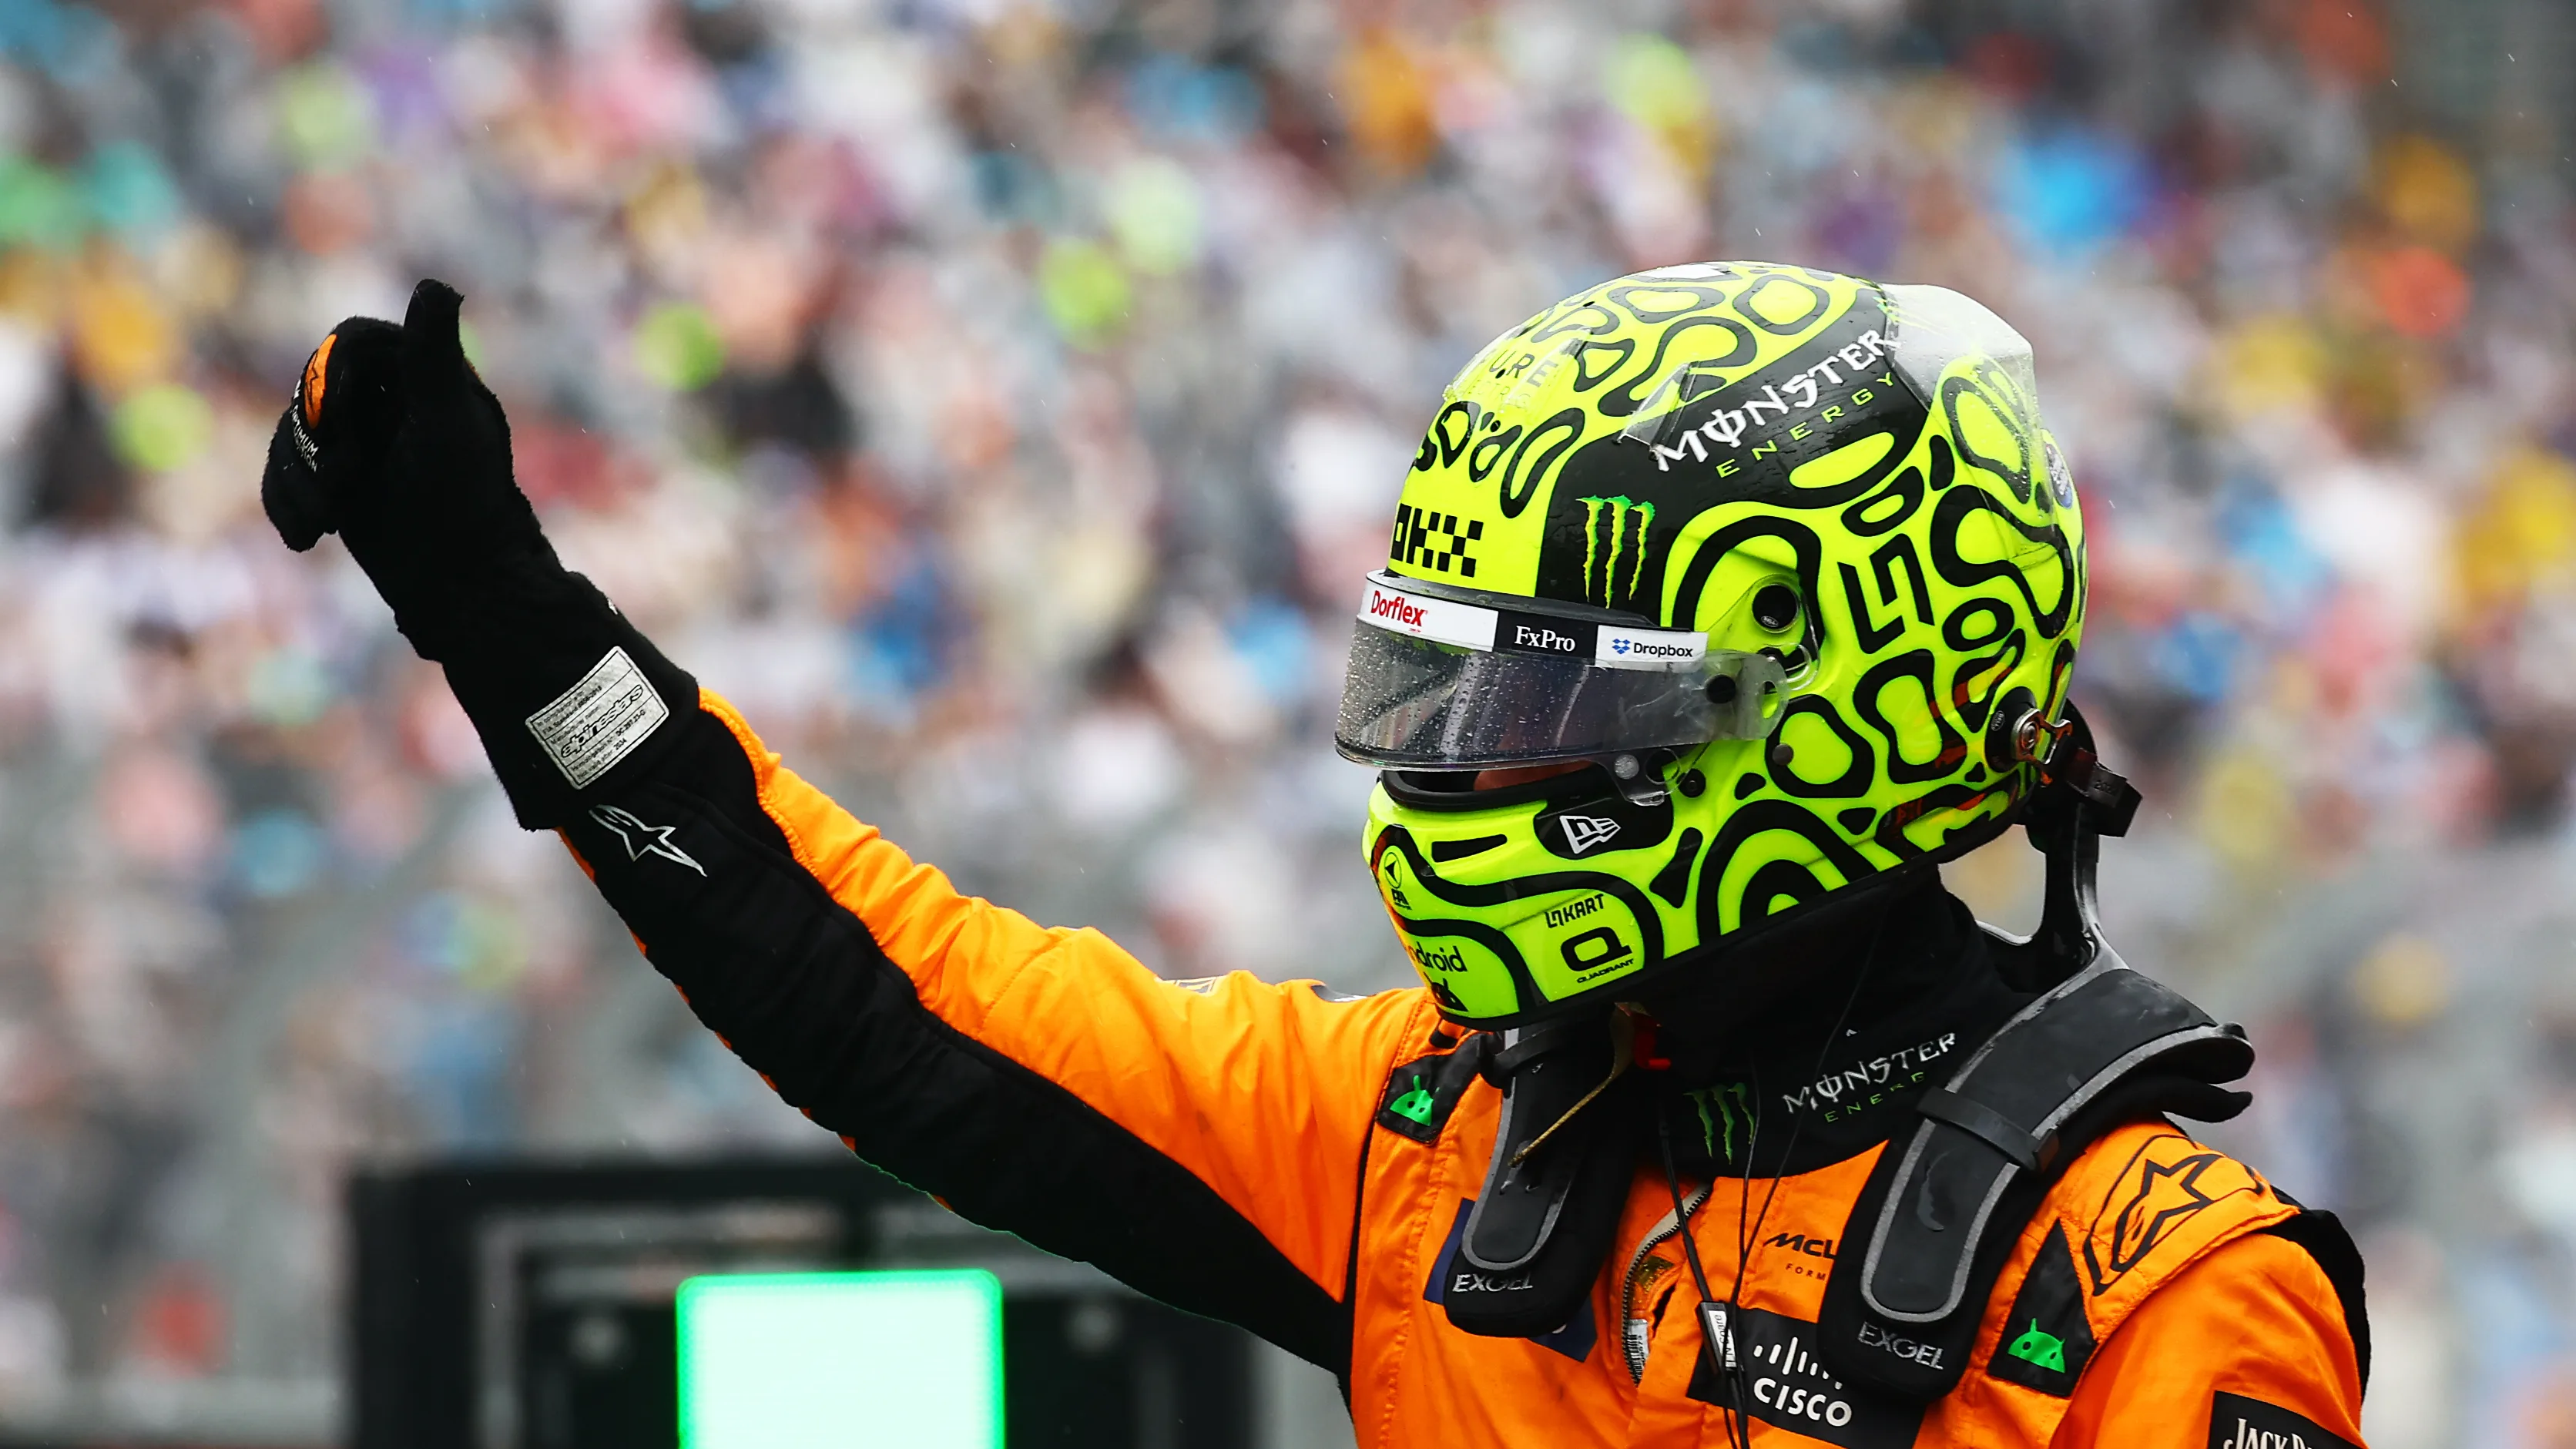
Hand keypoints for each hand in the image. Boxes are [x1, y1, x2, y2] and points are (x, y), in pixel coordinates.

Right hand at [261, 279, 555, 660]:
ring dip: (296, 479)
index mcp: (422, 372)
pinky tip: (307, 537)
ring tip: (326, 522)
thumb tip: (437, 285)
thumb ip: (433, 357)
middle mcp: (388, 396)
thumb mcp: (446, 425)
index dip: (333, 381)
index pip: (350, 341)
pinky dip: (284, 501)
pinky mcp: (335, 474)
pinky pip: (283, 470)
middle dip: (313, 443)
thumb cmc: (464, 501)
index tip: (339, 430)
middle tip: (344, 487)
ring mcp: (358, 435)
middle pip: (310, 388)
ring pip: (290, 433)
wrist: (459, 582)